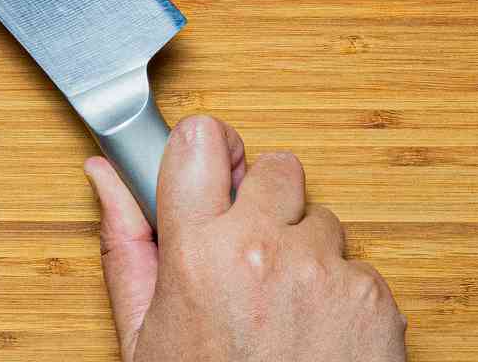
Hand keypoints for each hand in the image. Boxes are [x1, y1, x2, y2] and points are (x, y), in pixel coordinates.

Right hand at [89, 117, 406, 361]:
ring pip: (321, 219)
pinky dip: (342, 295)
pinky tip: (318, 335)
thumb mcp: (146, 338)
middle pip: (276, 168)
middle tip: (252, 255)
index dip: (210, 153)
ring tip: (285, 310)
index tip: (215, 175)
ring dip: (306, 252)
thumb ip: (126, 245)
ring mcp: (325, 273)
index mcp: (199, 254)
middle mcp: (265, 251)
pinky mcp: (373, 300)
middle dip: (266, 202)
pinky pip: (357, 266)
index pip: (202, 139)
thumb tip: (104, 173)